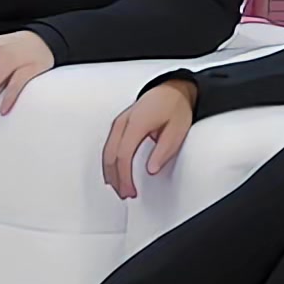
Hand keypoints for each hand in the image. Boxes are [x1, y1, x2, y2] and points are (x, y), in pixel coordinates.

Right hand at [105, 79, 199, 199]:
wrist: (171, 91)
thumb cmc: (174, 107)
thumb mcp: (178, 130)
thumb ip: (164, 150)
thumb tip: (151, 169)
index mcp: (136, 123)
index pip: (124, 155)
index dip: (125, 177)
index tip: (131, 190)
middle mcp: (122, 123)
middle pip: (110, 156)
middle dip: (116, 178)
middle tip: (125, 193)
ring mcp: (118, 124)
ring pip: (106, 153)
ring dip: (110, 172)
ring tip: (119, 188)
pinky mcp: (118, 126)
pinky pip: (108, 147)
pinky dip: (109, 163)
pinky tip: (113, 172)